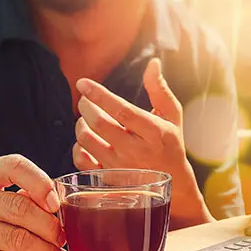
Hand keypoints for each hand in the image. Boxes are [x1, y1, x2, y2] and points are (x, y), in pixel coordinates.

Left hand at [73, 59, 212, 224]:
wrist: (172, 187)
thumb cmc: (170, 146)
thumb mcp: (172, 117)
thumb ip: (160, 90)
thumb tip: (152, 63)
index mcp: (154, 132)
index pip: (121, 110)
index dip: (99, 94)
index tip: (82, 83)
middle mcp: (136, 151)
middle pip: (99, 124)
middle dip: (86, 107)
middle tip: (85, 101)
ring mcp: (120, 168)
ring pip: (87, 140)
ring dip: (80, 124)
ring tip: (86, 119)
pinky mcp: (108, 180)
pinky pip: (81, 160)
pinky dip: (78, 147)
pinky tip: (86, 140)